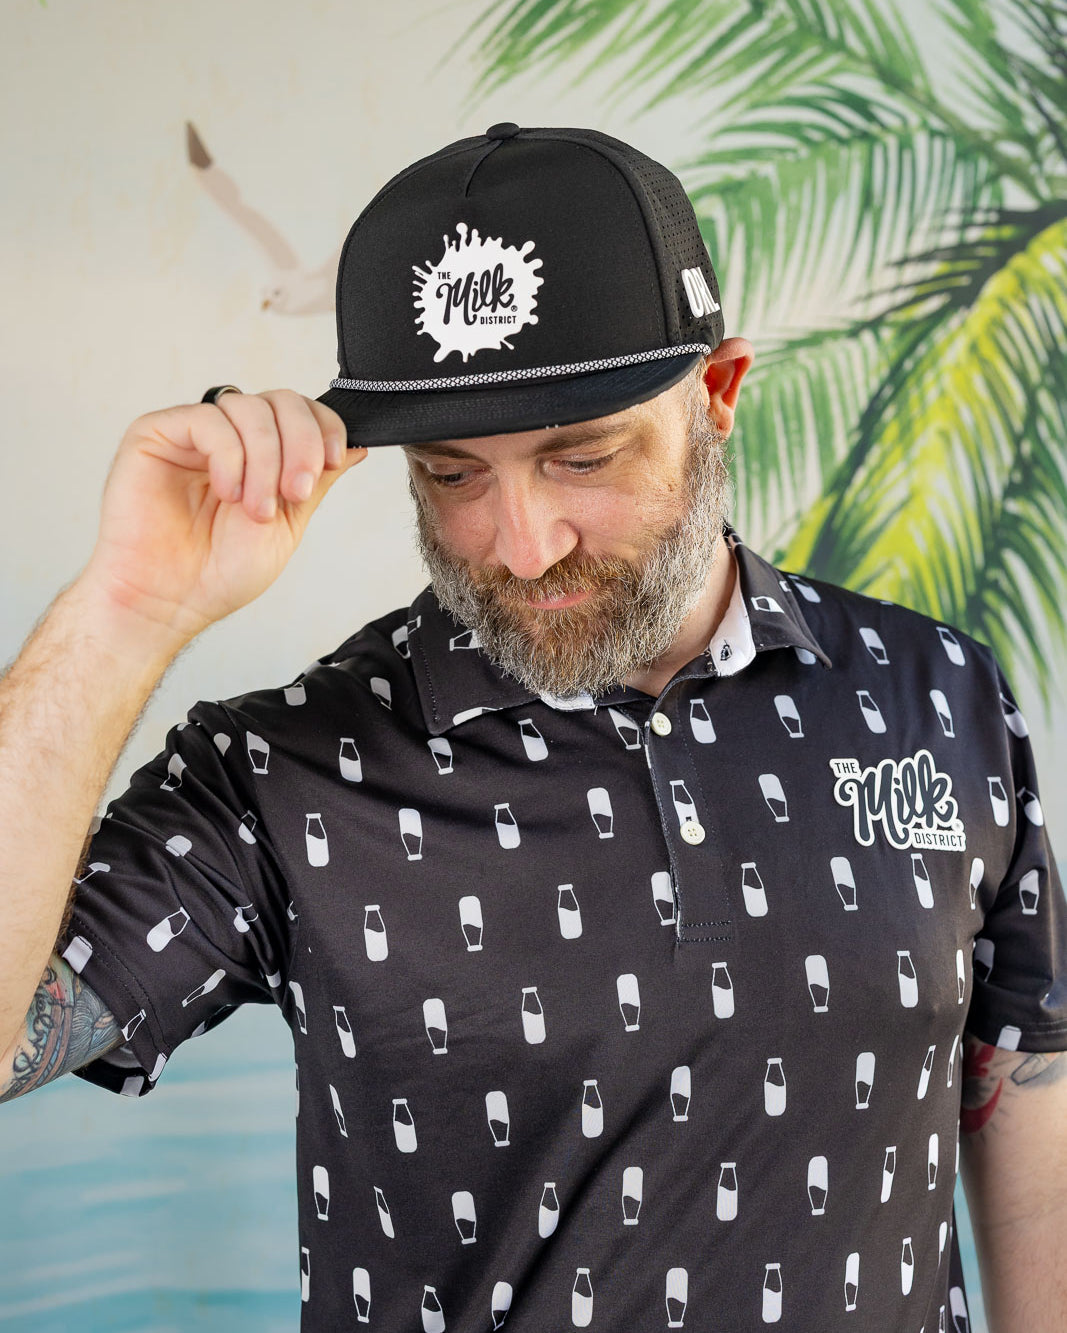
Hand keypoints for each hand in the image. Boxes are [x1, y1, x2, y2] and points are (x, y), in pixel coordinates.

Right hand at [81, 390, 365, 643]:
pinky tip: (227, 492)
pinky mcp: (156, 433)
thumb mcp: (288, 524)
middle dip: (301, 444)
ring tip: (257, 508)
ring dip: (265, 460)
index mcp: (261, 454)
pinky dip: (229, 456)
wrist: (170, 601)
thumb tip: (355, 448)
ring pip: (247, 408)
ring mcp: (193, 433)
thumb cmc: (220, 572)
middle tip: (295, 491)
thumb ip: (316, 482)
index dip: (324, 428)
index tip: (334, 462)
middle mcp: (229, 437)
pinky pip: (207, 420)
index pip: (301, 412)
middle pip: (280, 401)